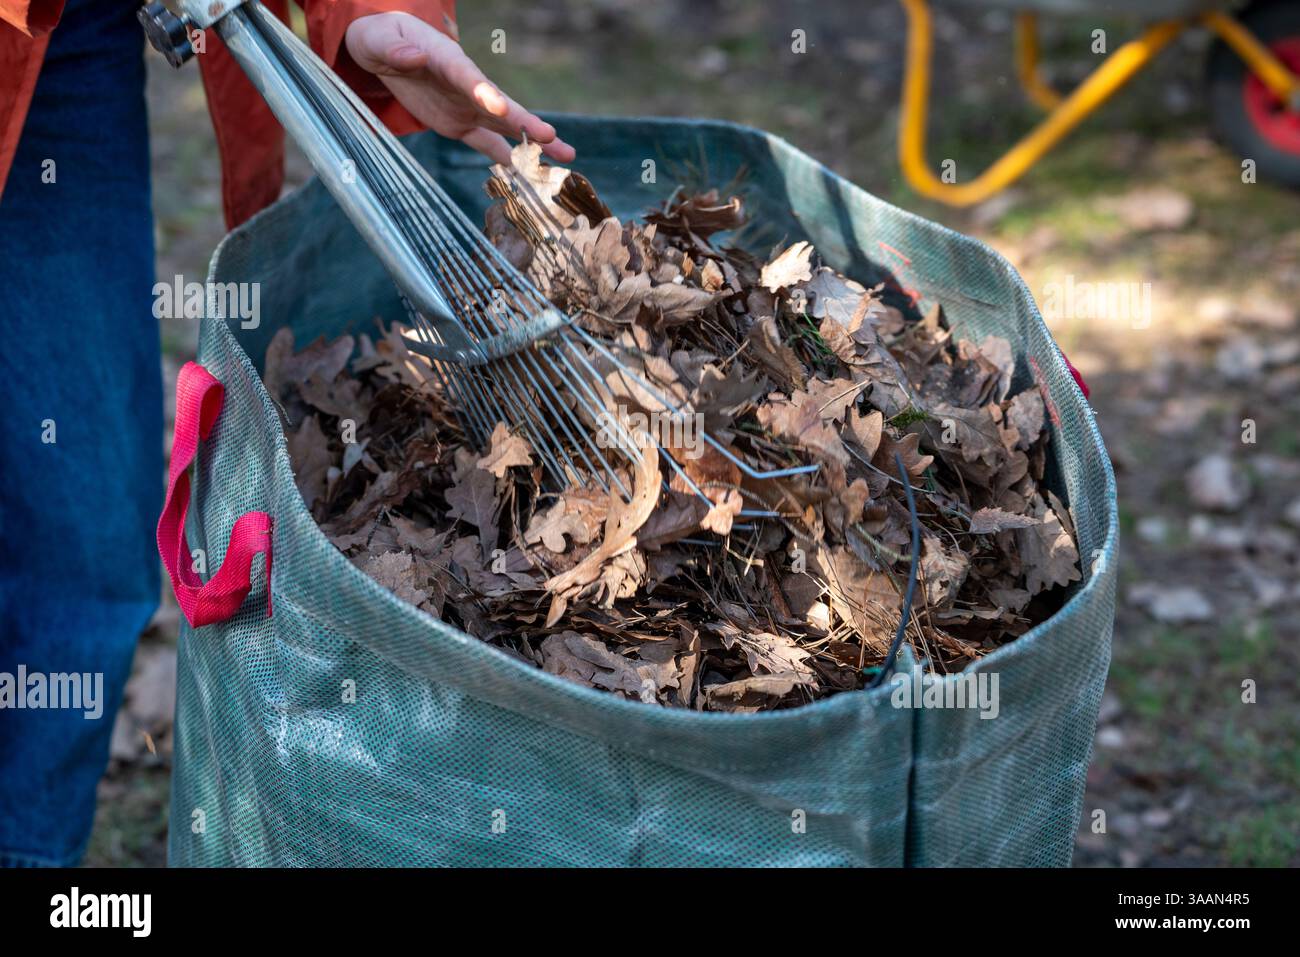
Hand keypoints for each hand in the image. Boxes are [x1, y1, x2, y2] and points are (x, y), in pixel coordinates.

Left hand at [345, 12, 574, 165]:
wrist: (385, 49)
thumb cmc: (382, 39)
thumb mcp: (379, 40)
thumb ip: (395, 50)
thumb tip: (413, 57)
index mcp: (448, 61)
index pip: (468, 77)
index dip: (485, 92)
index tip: (501, 109)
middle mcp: (467, 85)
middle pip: (501, 104)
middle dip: (526, 122)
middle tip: (553, 137)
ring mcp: (467, 106)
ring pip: (506, 127)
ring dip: (534, 143)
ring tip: (566, 157)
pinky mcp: (460, 124)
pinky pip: (487, 144)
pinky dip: (507, 160)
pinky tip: (530, 177)